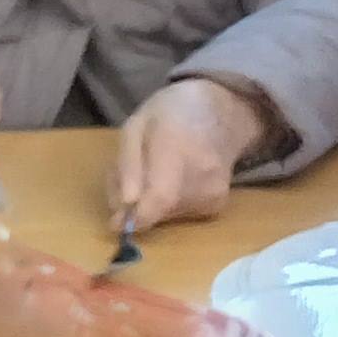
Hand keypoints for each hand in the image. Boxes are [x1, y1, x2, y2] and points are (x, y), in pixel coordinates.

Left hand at [110, 77, 267, 231]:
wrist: (221, 114)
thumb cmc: (170, 114)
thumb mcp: (135, 126)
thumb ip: (127, 166)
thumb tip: (126, 207)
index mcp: (177, 146)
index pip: (160, 198)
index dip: (137, 217)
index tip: (116, 223)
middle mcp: (202, 174)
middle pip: (157, 211)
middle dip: (134, 204)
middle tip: (129, 177)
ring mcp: (214, 193)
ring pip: (165, 216)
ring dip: (149, 203)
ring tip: (154, 172)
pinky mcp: (216, 207)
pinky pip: (178, 216)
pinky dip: (166, 205)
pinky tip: (173, 180)